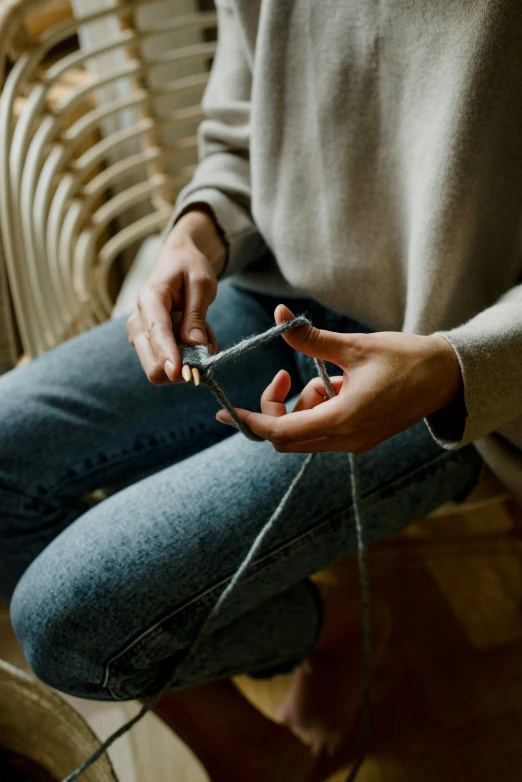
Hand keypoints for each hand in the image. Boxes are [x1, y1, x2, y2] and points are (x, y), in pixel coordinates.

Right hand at [127, 207, 224, 383]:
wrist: (177, 262)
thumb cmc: (189, 268)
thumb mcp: (202, 283)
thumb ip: (197, 314)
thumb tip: (195, 344)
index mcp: (150, 299)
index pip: (157, 332)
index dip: (167, 355)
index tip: (177, 373)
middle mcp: (138, 321)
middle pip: (152, 363)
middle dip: (184, 364)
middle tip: (206, 339)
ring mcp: (140, 336)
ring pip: (162, 368)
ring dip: (189, 358)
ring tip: (201, 330)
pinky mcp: (148, 344)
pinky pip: (169, 364)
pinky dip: (188, 356)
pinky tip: (195, 334)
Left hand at [215, 304, 462, 452]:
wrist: (447, 377)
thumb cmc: (406, 359)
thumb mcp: (354, 346)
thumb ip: (310, 338)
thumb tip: (279, 316)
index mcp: (343, 419)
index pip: (281, 432)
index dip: (251, 421)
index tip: (227, 411)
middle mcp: (347, 439)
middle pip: (288, 439)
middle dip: (276, 411)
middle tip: (283, 377)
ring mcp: (355, 443)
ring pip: (306, 435)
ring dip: (302, 407)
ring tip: (328, 377)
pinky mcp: (362, 438)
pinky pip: (324, 431)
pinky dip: (318, 409)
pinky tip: (339, 385)